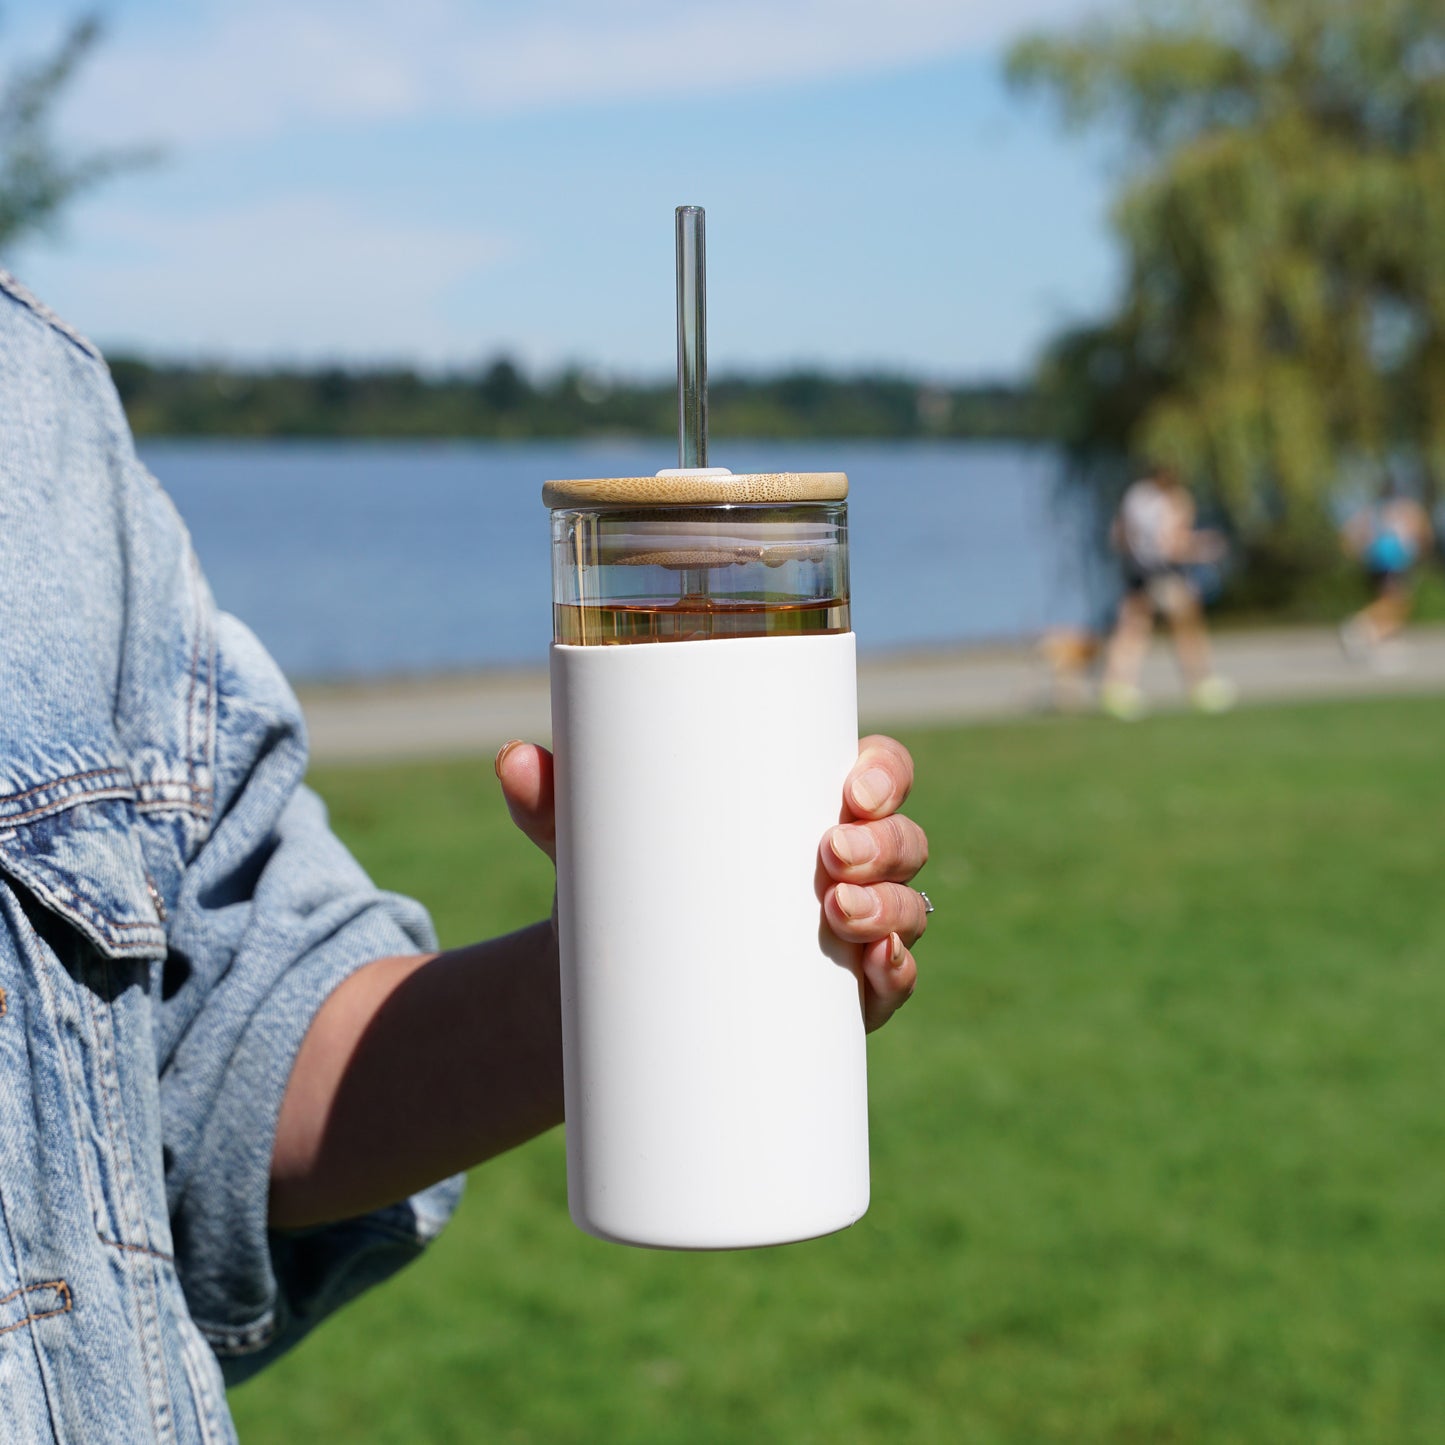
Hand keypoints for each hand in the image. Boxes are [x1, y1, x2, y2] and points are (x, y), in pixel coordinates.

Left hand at [495, 733, 927, 1032]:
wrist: (616, 986)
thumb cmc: (628, 882)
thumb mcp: (594, 840)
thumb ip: (555, 801)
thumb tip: (511, 760)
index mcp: (807, 802)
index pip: (875, 772)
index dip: (883, 773)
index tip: (848, 787)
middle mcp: (845, 861)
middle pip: (901, 839)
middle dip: (883, 845)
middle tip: (829, 858)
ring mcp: (851, 929)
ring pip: (906, 908)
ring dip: (893, 910)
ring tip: (841, 914)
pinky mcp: (841, 995)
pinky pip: (890, 983)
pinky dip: (895, 977)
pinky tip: (880, 973)